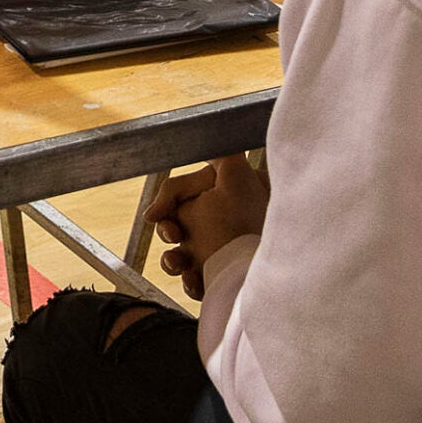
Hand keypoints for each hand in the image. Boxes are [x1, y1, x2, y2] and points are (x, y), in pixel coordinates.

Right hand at [148, 154, 269, 298]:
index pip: (182, 196)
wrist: (265, 270)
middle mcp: (217, 226)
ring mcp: (218, 255)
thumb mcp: (232, 176)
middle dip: (167, 230)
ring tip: (177, 264)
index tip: (156, 215)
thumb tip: (204, 139)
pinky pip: (194, 283)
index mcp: (218, 200)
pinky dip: (189, 283)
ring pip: (180, 257)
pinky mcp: (220, 281)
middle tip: (173, 235)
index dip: (166, 202)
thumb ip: (219, 155)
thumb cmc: (245, 220)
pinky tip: (193, 281)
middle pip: (176, 226)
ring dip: (171, 260)